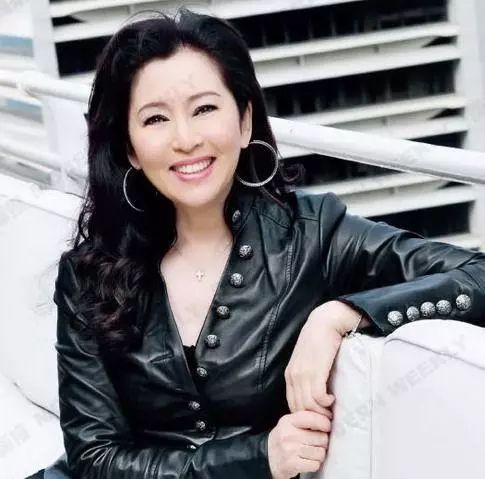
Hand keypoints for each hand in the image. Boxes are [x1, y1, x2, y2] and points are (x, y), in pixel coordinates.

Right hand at [267, 410, 330, 478]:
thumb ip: (306, 419)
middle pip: (321, 437)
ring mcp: (290, 449)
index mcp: (288, 421)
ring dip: (319, 455)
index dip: (325, 423)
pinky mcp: (292, 464)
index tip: (327, 427)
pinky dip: (314, 464)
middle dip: (323, 442)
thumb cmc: (284, 439)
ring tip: (311, 453)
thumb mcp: (289, 423)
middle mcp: (288, 434)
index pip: (313, 418)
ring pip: (320, 452)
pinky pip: (315, 464)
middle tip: (316, 443)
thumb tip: (329, 419)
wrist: (267, 457)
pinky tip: (307, 461)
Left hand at [285, 301, 365, 415]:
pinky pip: (318, 397)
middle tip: (327, 420)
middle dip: (313, 418)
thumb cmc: (319, 341)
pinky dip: (325, 403)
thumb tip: (315, 396)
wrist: (324, 322)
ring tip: (331, 411)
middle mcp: (293, 376)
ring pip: (308, 406)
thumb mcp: (307, 360)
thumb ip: (307, 376)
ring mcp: (302, 374)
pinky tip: (332, 399)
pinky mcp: (315, 371)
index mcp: (289, 374)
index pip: (292, 404)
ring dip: (321, 413)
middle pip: (299, 408)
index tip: (318, 417)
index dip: (305, 415)